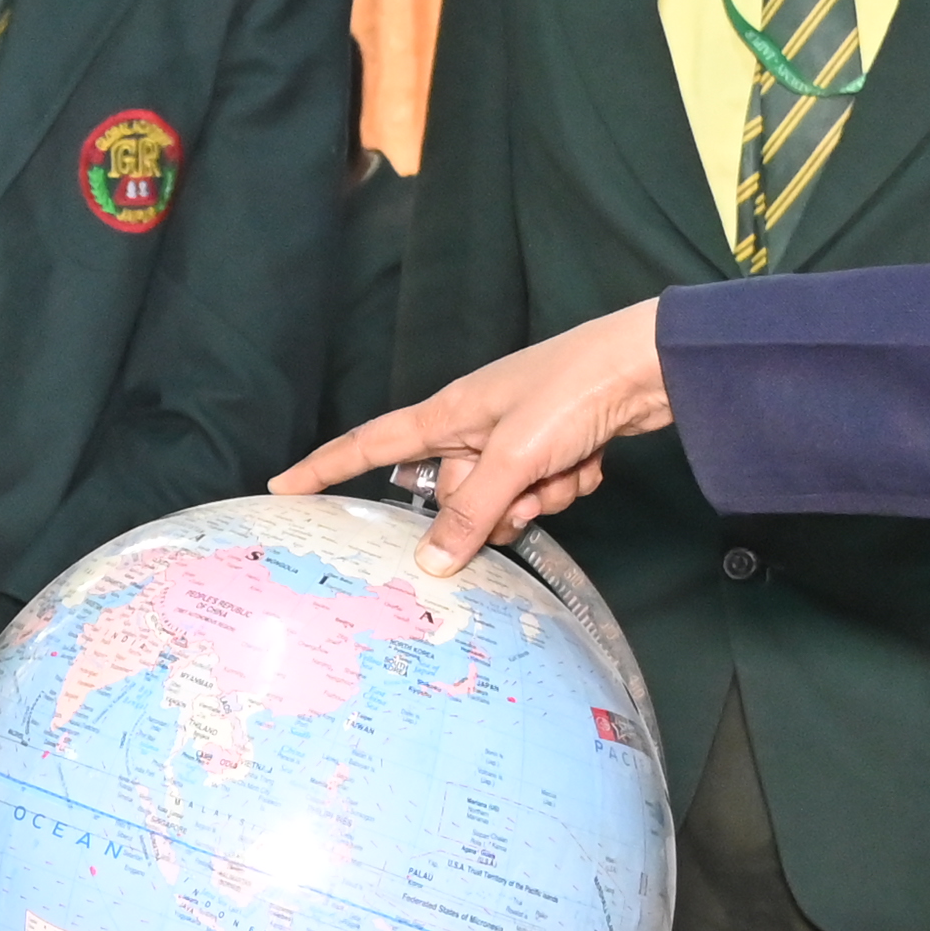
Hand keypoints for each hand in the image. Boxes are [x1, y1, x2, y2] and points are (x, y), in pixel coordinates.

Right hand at [276, 304, 673, 570]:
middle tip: (526, 488)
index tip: (281, 487)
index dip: (325, 467)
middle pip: (452, 494)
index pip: (371, 445)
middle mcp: (474, 426)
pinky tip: (588, 461)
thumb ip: (471, 513)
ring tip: (564, 467)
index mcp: (448, 413)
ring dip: (537, 497)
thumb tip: (430, 564)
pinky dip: (566, 485)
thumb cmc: (572, 390)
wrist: (648, 366)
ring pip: (503, 501)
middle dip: (490, 506)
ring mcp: (514, 439)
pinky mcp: (552, 449)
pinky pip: (542, 492)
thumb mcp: (514, 458)